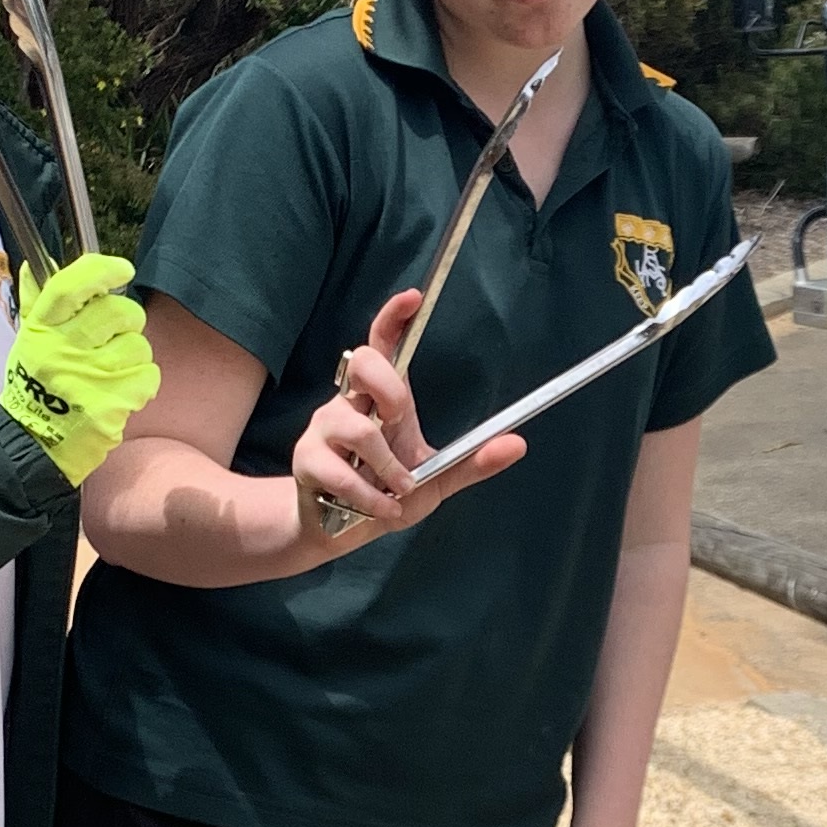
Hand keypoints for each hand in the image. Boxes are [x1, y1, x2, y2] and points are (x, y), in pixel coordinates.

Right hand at [0, 252, 157, 484]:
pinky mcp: (108, 407)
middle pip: (117, 311)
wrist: (32, 445)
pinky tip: (122, 393)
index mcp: (41, 330)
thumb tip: (37, 265)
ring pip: (138, 345)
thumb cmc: (34, 389)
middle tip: (117, 336)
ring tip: (114, 373)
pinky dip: (143, 384)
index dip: (101, 271)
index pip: (70, 286)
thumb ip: (36, 303)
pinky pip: (148, 377)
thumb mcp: (27, 343)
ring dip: (134, 358)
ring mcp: (86, 379)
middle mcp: (61, 351)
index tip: (122, 269)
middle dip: (128, 320)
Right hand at [292, 289, 522, 542]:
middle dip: (389, 387)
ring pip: (358, 429)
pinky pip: (342, 473)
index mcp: (381, 399)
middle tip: (400, 420)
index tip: (414, 297)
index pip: (383, 345)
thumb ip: (472, 461)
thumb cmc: (383, 492)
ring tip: (398, 490)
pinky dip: (371, 498)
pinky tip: (382, 509)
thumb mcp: (434, 478)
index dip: (394, 317)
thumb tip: (518, 444)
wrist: (334, 529)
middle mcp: (348, 403)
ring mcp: (324, 429)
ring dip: (387, 467)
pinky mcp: (307, 460)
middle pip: (362, 363)